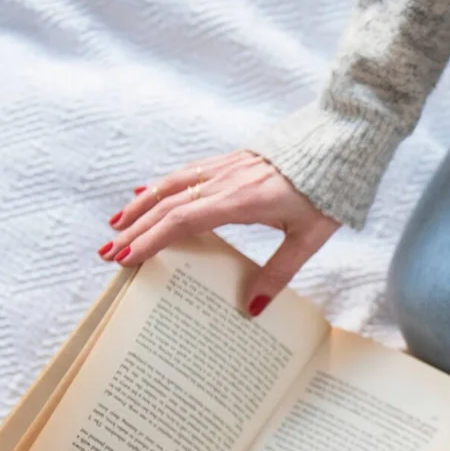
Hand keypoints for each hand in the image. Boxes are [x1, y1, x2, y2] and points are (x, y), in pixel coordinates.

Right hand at [100, 150, 340, 315]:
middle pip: (167, 205)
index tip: (127, 258)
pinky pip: (187, 172)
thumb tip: (252, 308)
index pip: (182, 221)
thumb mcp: (309, 239)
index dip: (151, 240)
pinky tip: (148, 191)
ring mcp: (226, 168)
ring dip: (140, 205)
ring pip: (171, 184)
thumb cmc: (329, 193)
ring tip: (116, 225)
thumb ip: (279, 273)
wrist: (341, 142)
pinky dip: (162, 185)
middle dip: (134, 230)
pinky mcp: (232, 160)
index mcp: (241, 201)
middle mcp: (226, 181)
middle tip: (108, 254)